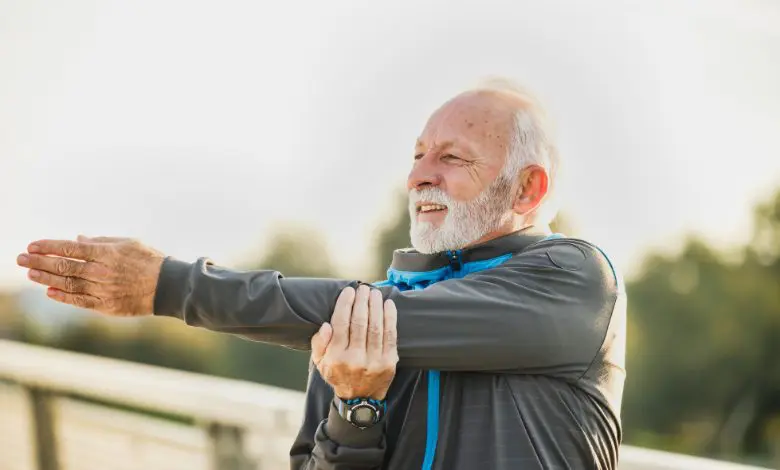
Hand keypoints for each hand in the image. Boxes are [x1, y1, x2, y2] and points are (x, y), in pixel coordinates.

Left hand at [16, 236, 164, 315]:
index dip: (49, 247)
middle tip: (20, 259)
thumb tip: (78, 240)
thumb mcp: (128, 243)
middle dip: (39, 262)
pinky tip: (50, 292)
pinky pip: (80, 301)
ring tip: (30, 274)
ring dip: (46, 279)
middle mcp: (101, 272)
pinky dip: (63, 297)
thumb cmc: (150, 261)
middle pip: (64, 266)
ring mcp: (103, 290)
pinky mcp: (106, 306)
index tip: (31, 245)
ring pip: (68, 284)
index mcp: (106, 254)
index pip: (70, 249)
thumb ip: (102, 242)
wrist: (168, 287)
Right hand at [311, 285, 397, 399]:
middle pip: (360, 322)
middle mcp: (355, 359)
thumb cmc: (338, 374)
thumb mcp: (320, 363)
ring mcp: (374, 361)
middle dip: (362, 302)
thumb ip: (319, 344)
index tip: (348, 291)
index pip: (341, 324)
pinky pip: (390, 335)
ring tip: (375, 293)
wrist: (359, 399)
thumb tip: (326, 325)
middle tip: (363, 288)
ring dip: (376, 306)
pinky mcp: (389, 362)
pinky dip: (390, 318)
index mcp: (336, 357)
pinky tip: (388, 305)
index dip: (345, 304)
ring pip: (376, 327)